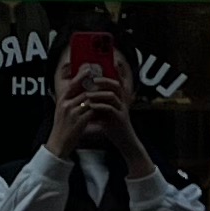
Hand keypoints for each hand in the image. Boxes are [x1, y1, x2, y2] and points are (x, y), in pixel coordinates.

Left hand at [54, 58, 149, 174]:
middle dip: (103, 81)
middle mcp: (123, 102)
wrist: (124, 141)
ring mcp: (123, 109)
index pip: (116, 82)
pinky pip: (111, 109)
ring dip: (99, 93)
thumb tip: (86, 96)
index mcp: (120, 99)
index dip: (111, 74)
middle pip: (116, 85)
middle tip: (91, 80)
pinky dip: (100, 106)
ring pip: (113, 96)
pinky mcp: (121, 118)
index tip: (99, 68)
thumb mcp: (105, 113)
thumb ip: (99, 104)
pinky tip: (91, 106)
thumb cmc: (113, 127)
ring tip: (88, 93)